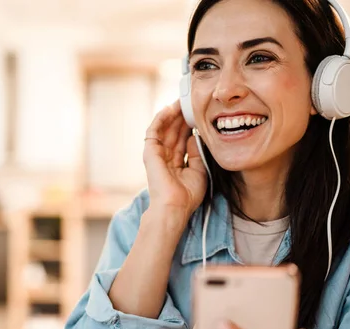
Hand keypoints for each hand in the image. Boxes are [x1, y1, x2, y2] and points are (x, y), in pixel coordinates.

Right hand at [143, 100, 206, 220]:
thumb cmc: (187, 194)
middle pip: (174, 131)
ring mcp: (157, 154)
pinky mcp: (150, 152)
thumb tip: (195, 136)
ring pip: (164, 128)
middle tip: (191, 101)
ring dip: (172, 114)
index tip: (200, 114)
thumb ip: (196, 152)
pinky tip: (169, 109)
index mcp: (177, 162)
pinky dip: (161, 119)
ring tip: (181, 101)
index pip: (183, 139)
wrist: (175, 206)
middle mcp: (166, 156)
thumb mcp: (199, 170)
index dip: (190, 126)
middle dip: (182, 116)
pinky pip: (154, 131)